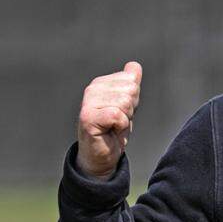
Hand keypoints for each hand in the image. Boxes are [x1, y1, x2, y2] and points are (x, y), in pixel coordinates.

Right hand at [76, 62, 142, 180]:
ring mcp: (88, 102)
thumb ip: (131, 84)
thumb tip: (134, 66)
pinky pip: (117, 116)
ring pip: (125, 102)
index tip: (122, 112)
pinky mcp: (88, 117)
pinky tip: (110, 131)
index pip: (132, 79)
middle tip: (118, 121)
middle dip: (131, 109)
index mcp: (101, 83)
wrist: (101, 155)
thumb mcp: (127, 105)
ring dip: (125, 119)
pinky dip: (120, 127)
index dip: (134, 99)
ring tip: (113, 126)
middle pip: (131, 89)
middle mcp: (92, 89)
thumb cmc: (113, 130)